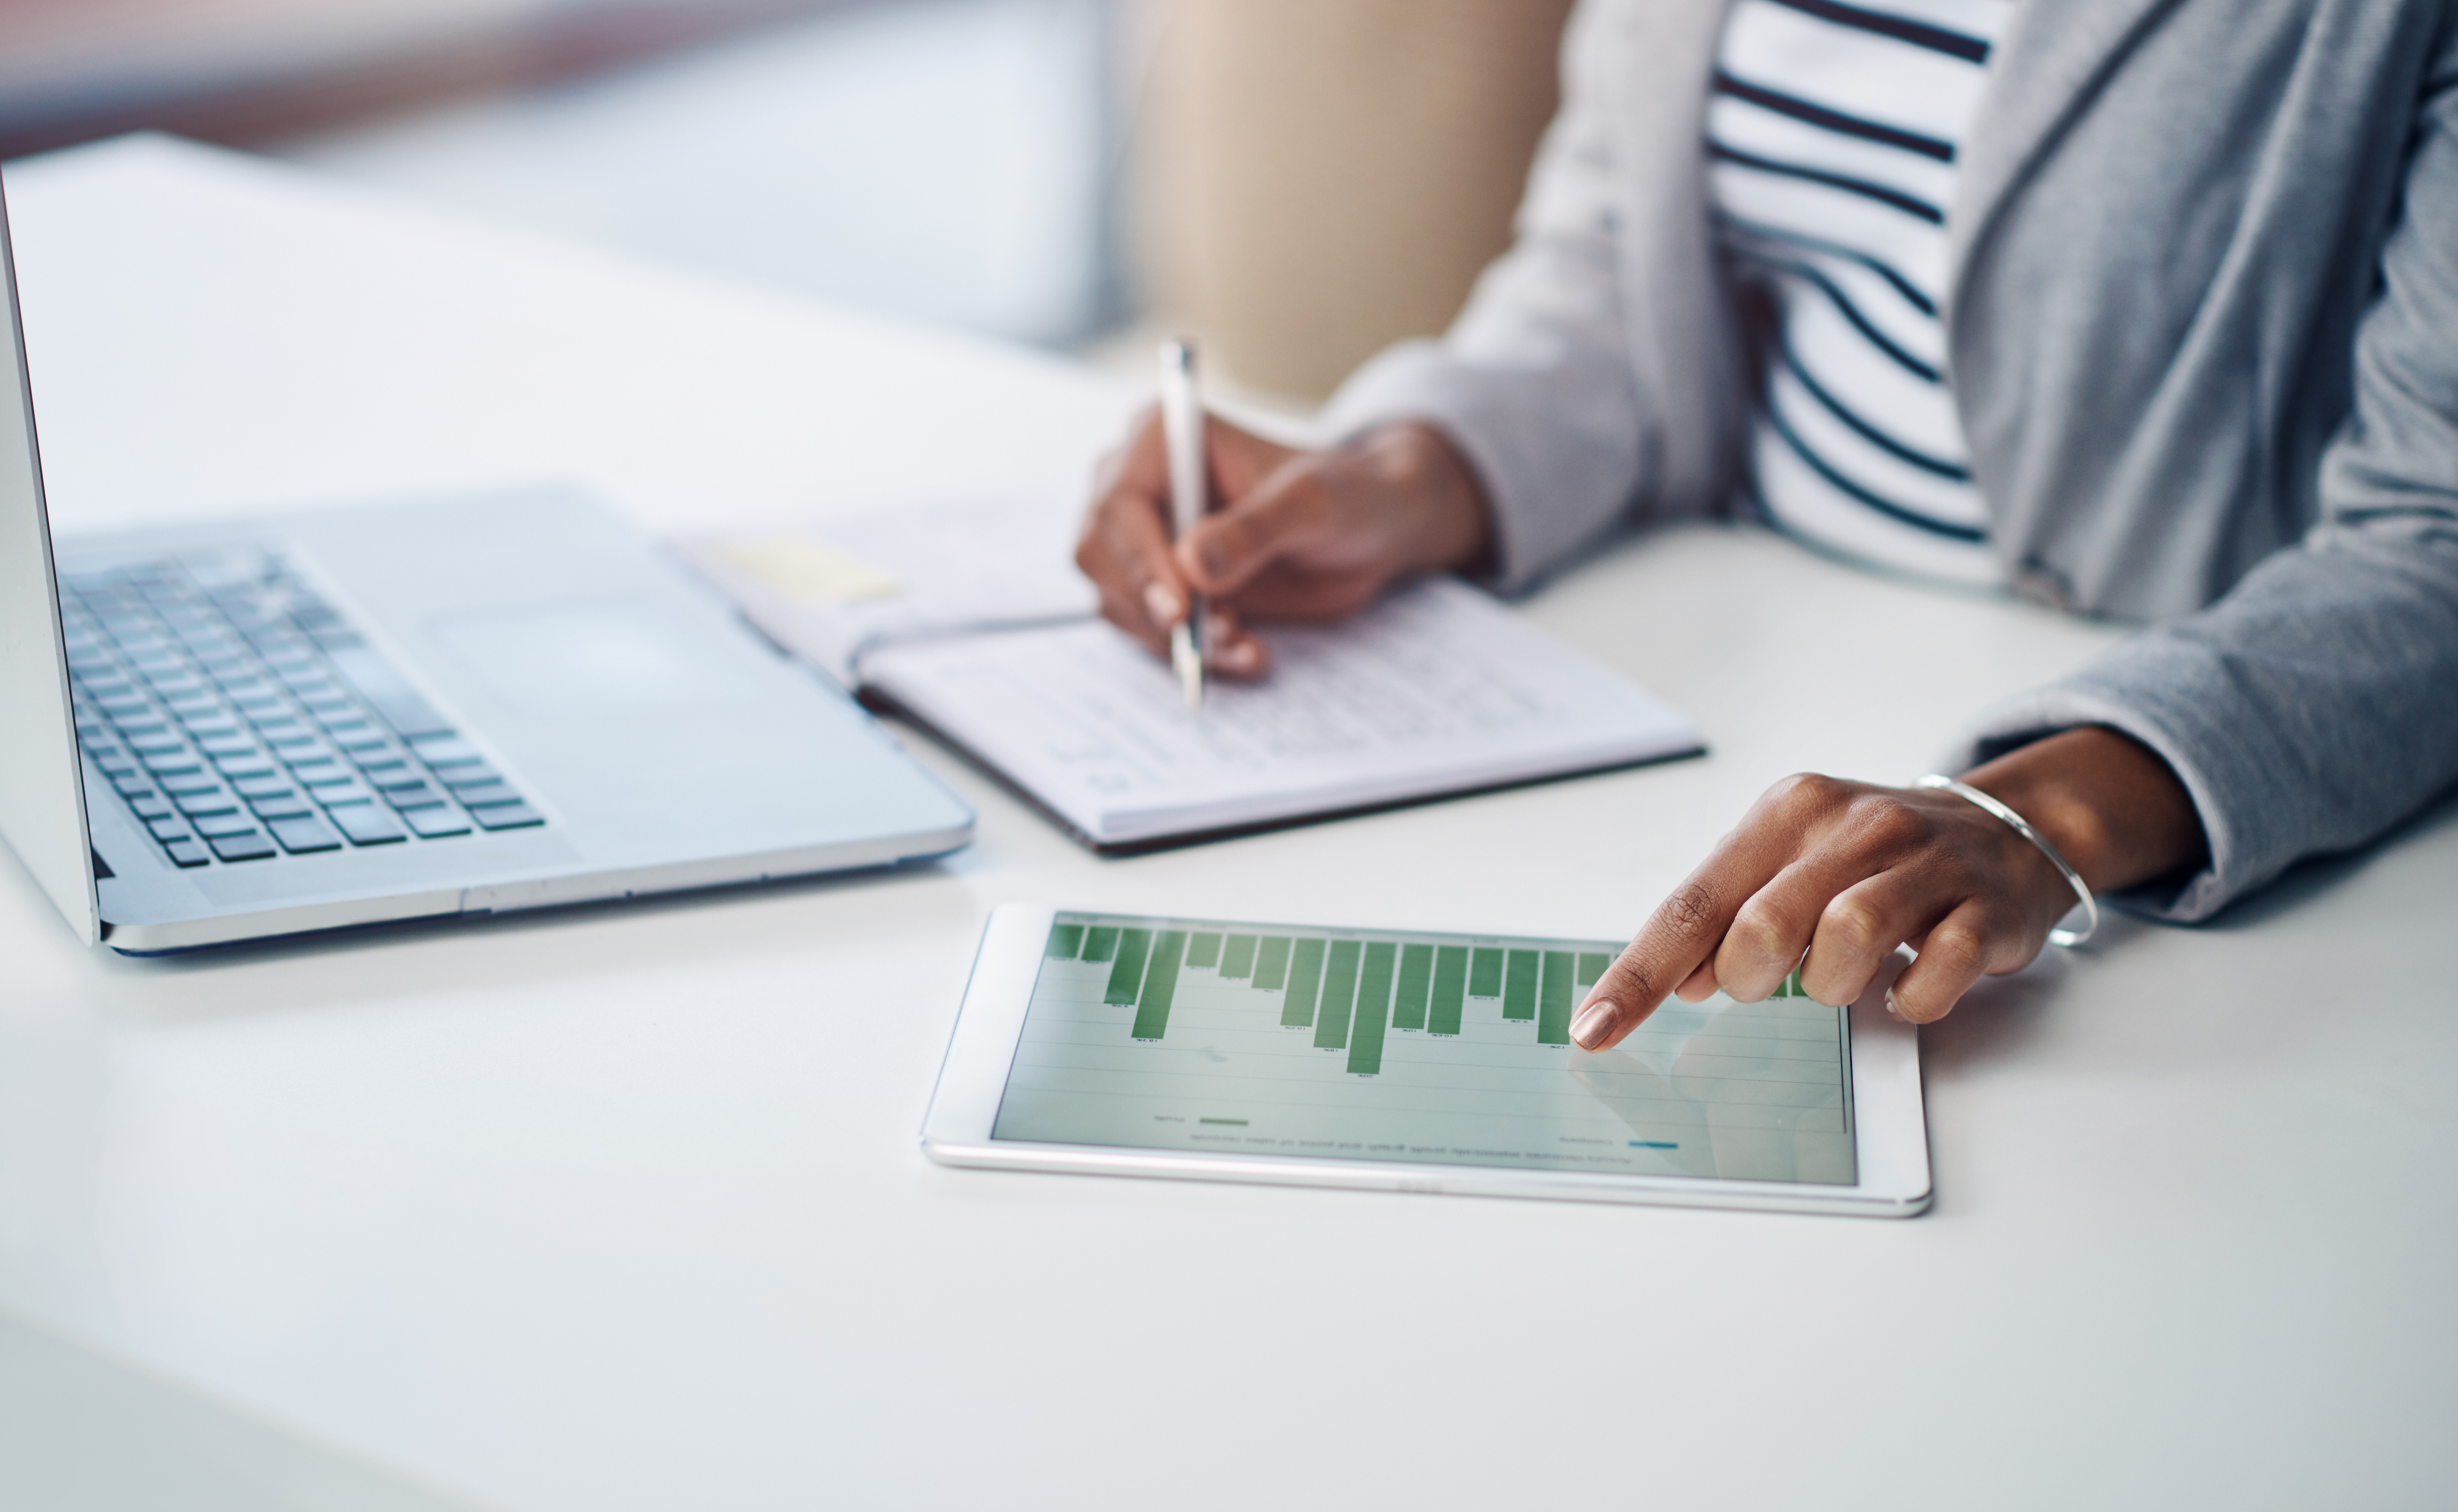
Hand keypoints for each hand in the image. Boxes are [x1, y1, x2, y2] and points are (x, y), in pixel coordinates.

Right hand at [1074, 410, 1492, 676]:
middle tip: (1217, 637)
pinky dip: (1190, 652)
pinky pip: (1149, 629)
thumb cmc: (1347, 496)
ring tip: (1244, 646)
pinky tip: (1246, 653)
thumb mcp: (1314, 505)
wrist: (1371, 531)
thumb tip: (1192, 563)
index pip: (1117, 504)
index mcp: (1163, 438)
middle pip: (1100, 556)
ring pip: (1119, 601)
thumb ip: (1256, 528)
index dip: (1139, 562)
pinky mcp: (1161, 585)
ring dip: (1176, 638)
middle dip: (1154, 607)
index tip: (1180, 611)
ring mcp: (1144, 538)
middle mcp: (1138, 484)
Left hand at [1570, 727, 2209, 1044]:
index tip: (1593, 1031)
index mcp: (1788, 812)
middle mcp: (1852, 825)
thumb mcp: (1791, 865)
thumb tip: (1679, 981)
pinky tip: (1906, 986)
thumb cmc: (1876, 859)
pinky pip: (1937, 971)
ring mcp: (1925, 862)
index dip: (1639, 976)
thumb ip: (1729, 915)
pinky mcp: (1984, 907)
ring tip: (1842, 980)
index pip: (1692, 903)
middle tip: (1771, 981)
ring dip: (1831, 985)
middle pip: (1762, 923)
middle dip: (1749, 977)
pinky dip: (1911, 997)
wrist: (2010, 828)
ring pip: (1848, 936)